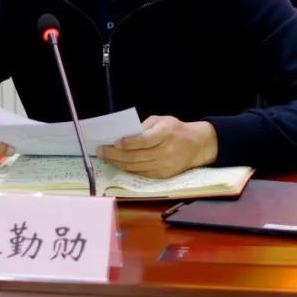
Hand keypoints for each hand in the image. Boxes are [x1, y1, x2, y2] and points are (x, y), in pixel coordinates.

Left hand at [97, 115, 217, 177]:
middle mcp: (165, 152)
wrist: (196, 146)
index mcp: (166, 134)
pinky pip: (141, 173)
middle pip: (136, 156)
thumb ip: (144, 127)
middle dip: (115, 155)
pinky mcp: (163, 175)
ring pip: (136, 167)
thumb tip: (124, 135)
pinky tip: (118, 164)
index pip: (144, 140)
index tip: (115, 141)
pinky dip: (128, 169)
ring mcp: (164, 166)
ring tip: (105, 158)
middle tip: (100, 151)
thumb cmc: (175, 130)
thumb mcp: (161, 120)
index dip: (129, 142)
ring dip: (118, 163)